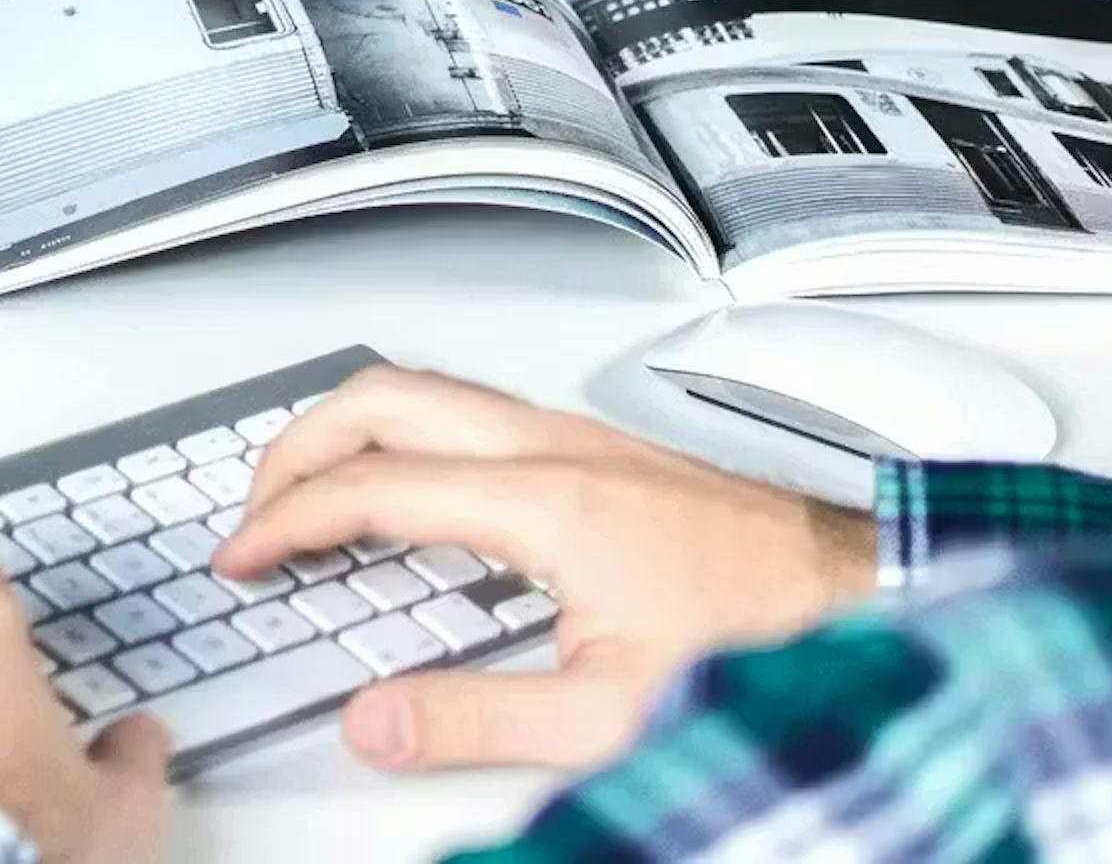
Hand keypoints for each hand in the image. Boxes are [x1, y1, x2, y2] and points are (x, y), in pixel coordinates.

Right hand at [210, 364, 874, 774]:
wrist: (867, 598)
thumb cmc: (765, 640)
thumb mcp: (612, 711)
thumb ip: (479, 718)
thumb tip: (377, 721)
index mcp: (546, 499)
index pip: (375, 486)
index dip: (288, 520)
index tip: (244, 557)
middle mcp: (557, 444)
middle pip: (384, 397)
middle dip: (296, 445)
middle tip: (253, 508)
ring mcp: (581, 435)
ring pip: (427, 389)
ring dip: (349, 430)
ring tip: (309, 492)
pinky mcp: (602, 447)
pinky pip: (468, 409)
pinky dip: (404, 436)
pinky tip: (409, 489)